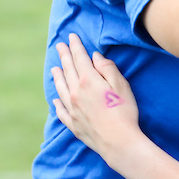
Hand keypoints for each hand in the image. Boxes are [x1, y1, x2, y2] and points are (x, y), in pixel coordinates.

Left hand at [50, 33, 142, 165]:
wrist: (117, 141)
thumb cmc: (124, 111)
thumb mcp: (121, 85)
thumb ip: (107, 68)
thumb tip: (95, 57)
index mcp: (88, 81)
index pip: (79, 59)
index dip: (76, 46)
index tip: (72, 37)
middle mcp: (75, 93)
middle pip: (68, 71)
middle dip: (64, 56)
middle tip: (59, 46)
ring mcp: (72, 109)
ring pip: (61, 88)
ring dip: (57, 76)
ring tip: (54, 69)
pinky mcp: (73, 123)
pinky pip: (60, 109)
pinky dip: (57, 102)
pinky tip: (55, 99)